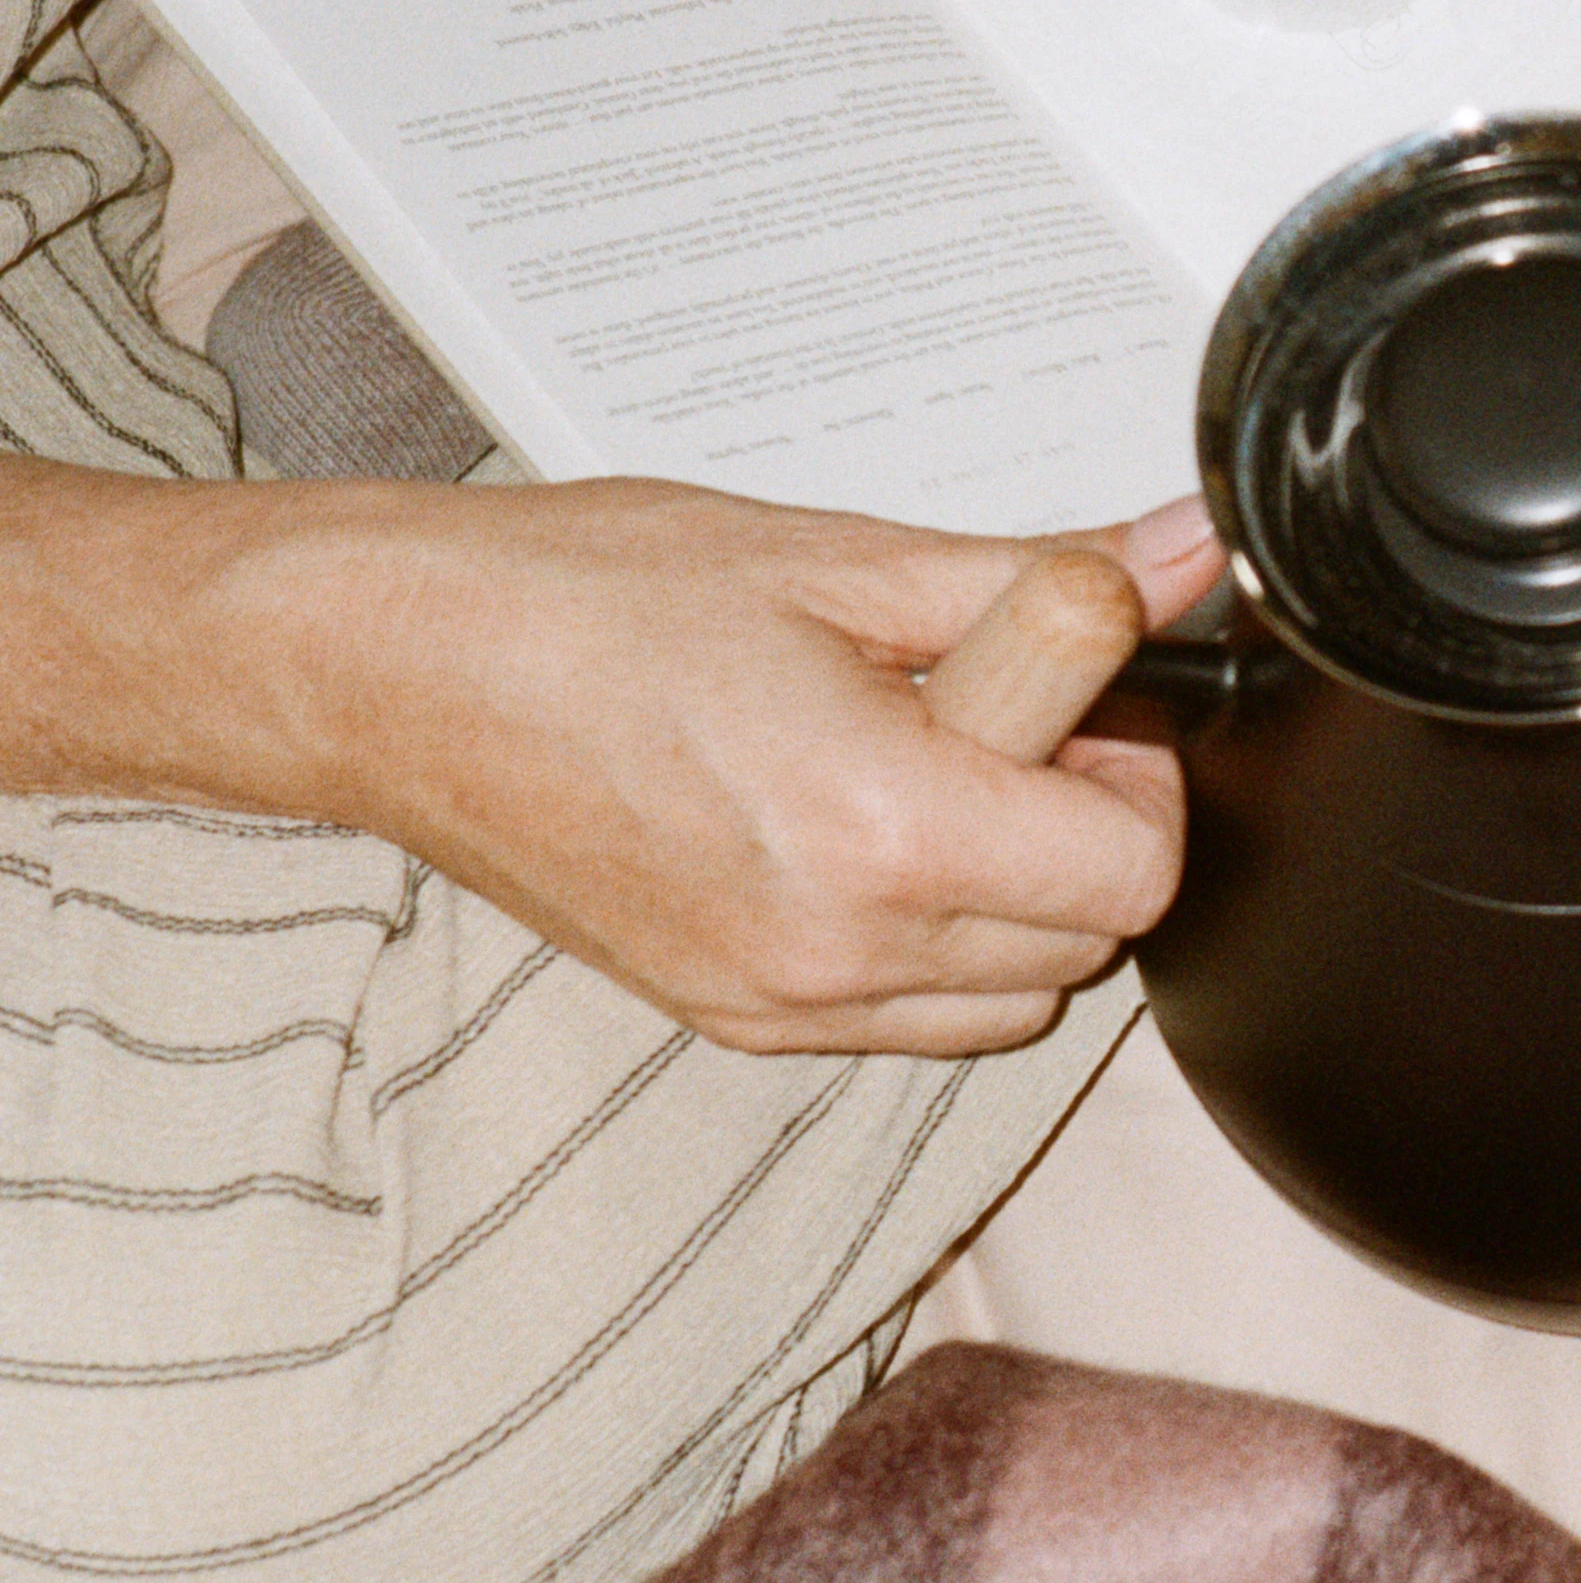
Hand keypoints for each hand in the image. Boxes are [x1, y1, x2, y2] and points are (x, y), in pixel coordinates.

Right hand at [4, 466, 1227, 1055]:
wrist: (396, 673)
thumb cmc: (588, 596)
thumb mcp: (843, 561)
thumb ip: (1040, 581)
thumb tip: (1182, 558)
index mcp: (883, 829)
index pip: (1137, 869)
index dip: (1138, 765)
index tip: (1077, 690)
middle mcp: (840, 951)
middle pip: (1092, 938)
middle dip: (1080, 820)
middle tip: (992, 708)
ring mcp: (784, 1005)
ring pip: (1016, 993)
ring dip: (1016, 893)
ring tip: (918, 770)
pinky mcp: (736, 1024)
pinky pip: (916, 1020)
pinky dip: (932, 940)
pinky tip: (859, 833)